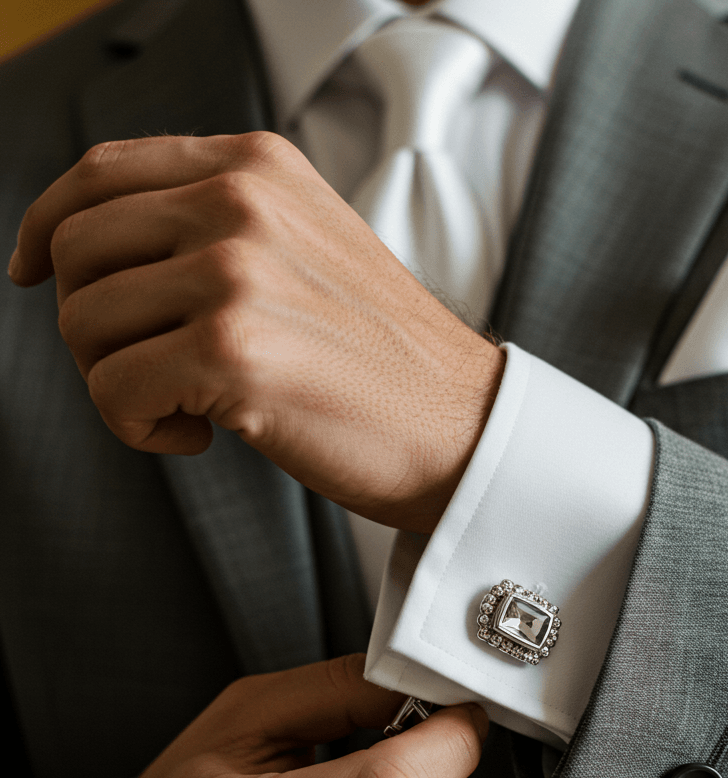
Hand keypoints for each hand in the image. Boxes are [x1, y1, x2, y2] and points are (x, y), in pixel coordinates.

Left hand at [8, 132, 504, 532]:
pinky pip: (113, 391)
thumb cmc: (381, 359)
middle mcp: (239, 204)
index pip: (101, 172)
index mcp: (254, 168)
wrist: (461, 426)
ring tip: (188, 406)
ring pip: (82, 323)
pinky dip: (139, 429)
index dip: (46, 225)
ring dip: (117, 382)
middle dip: (89, 325)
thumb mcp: (303, 248)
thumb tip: (98, 252)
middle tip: (150, 371)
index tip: (31, 272)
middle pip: (75, 250)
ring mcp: (234, 274)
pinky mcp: (231, 352)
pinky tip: (201, 436)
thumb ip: (213, 226)